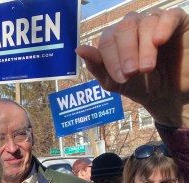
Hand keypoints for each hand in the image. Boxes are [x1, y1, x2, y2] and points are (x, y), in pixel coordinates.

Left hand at [76, 8, 188, 126]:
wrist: (168, 94)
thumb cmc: (140, 85)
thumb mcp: (115, 82)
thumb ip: (97, 67)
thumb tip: (79, 49)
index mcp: (115, 38)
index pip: (107, 41)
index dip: (111, 59)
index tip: (120, 78)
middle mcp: (133, 26)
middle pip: (124, 28)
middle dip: (126, 52)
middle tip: (132, 72)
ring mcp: (154, 21)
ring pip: (145, 24)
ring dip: (144, 49)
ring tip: (147, 68)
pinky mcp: (177, 21)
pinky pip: (169, 16)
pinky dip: (163, 27)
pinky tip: (159, 41)